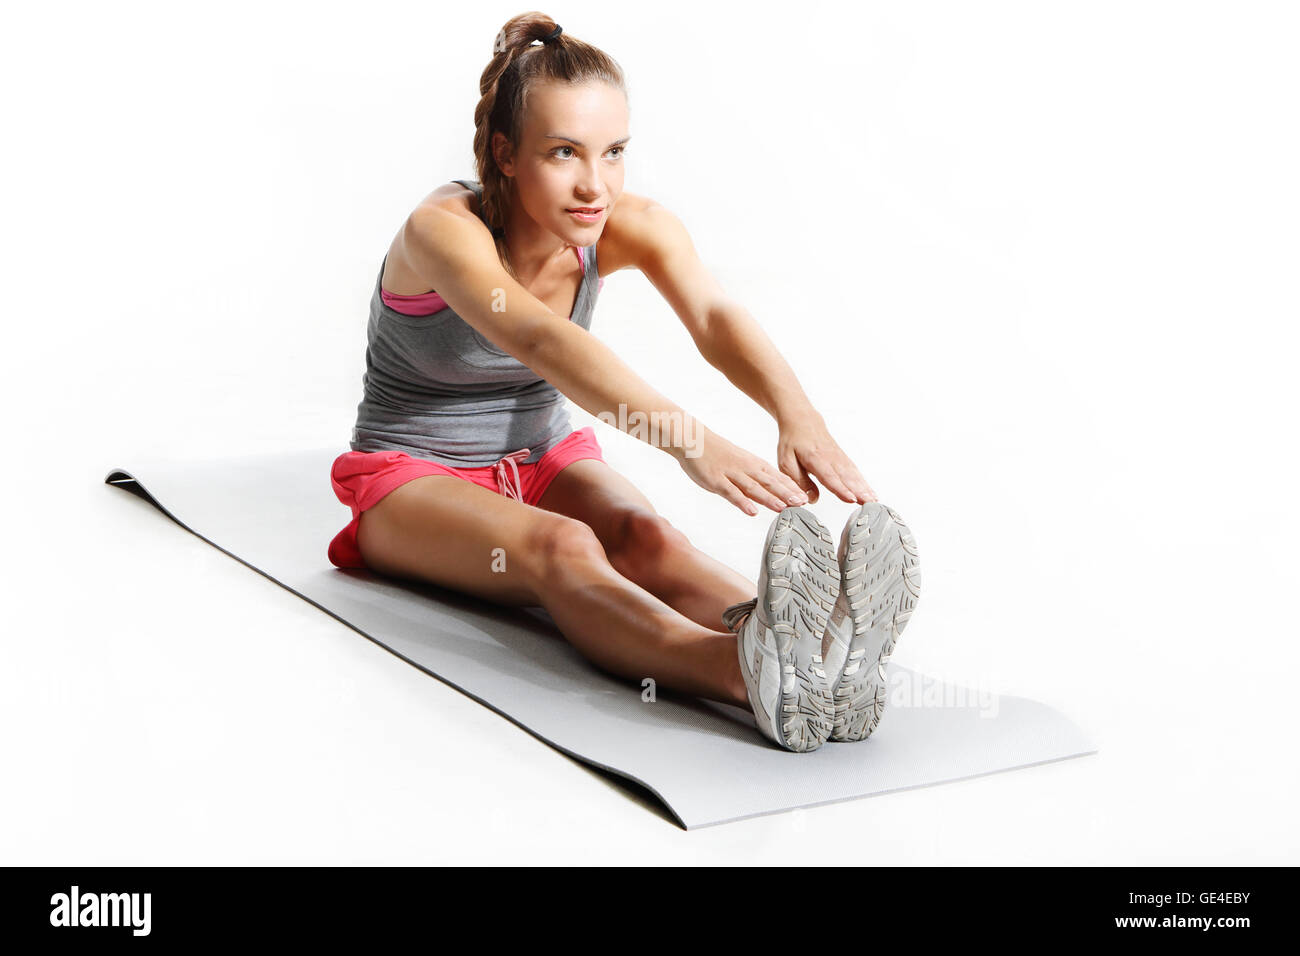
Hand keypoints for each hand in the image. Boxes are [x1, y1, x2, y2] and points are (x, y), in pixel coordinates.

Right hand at [676, 425, 810, 515]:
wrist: (694, 440)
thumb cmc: (718, 454)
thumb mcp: (742, 463)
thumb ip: (756, 479)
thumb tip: (774, 494)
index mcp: (754, 464)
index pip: (777, 477)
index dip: (792, 488)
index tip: (806, 498)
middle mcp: (746, 469)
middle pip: (769, 482)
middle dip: (786, 494)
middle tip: (801, 504)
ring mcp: (731, 475)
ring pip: (753, 488)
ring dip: (769, 498)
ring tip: (782, 508)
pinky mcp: (716, 481)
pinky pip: (730, 492)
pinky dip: (742, 502)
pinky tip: (751, 511)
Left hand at [776, 412, 876, 504]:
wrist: (802, 420)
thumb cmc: (793, 441)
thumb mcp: (786, 462)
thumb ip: (798, 481)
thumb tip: (811, 499)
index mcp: (814, 458)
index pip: (829, 476)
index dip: (840, 488)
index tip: (851, 498)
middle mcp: (829, 457)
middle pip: (846, 476)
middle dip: (859, 491)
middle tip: (869, 503)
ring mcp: (838, 456)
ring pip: (853, 473)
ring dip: (864, 487)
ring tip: (873, 500)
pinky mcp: (842, 457)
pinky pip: (854, 470)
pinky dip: (863, 481)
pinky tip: (869, 491)